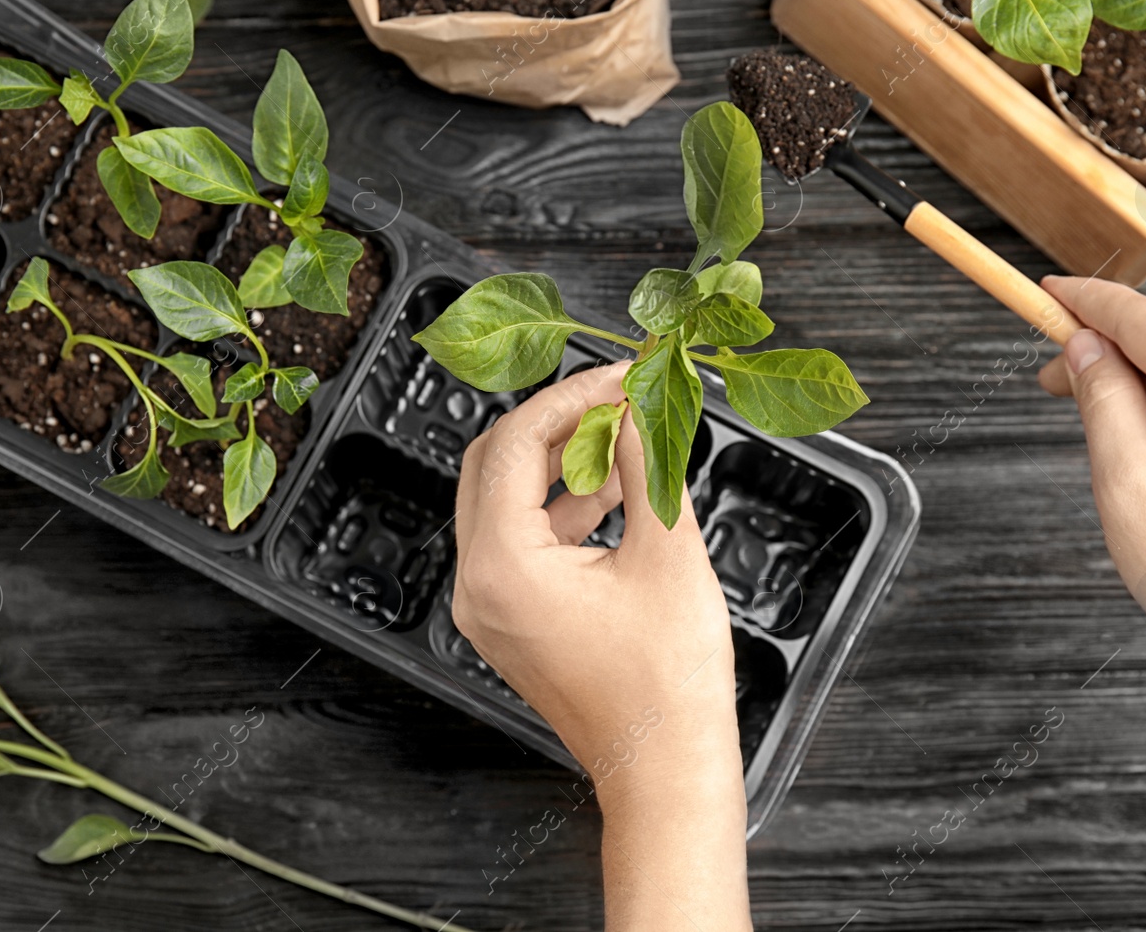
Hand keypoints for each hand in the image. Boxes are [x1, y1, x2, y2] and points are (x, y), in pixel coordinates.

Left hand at [454, 362, 750, 930]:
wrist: (665, 767)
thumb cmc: (667, 684)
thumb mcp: (666, 550)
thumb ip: (645, 463)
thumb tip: (635, 406)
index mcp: (502, 565)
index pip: (517, 443)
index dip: (572, 397)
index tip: (620, 377)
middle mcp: (477, 585)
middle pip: (495, 464)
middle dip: (557, 422)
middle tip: (616, 398)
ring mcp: (487, 607)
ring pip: (504, 501)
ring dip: (561, 463)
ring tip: (626, 441)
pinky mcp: (509, 620)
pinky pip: (519, 541)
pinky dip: (560, 508)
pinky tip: (616, 494)